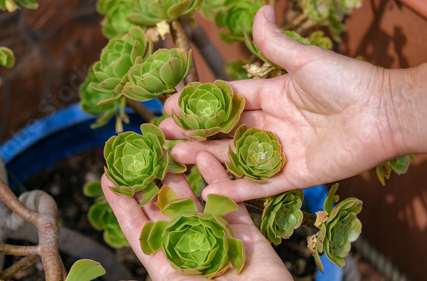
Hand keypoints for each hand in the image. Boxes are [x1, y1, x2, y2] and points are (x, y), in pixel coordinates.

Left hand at [101, 155, 293, 280]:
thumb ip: (160, 269)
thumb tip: (127, 258)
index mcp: (166, 262)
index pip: (137, 227)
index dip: (122, 203)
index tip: (107, 177)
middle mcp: (187, 245)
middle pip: (163, 206)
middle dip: (150, 179)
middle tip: (139, 151)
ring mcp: (215, 235)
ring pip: (194, 197)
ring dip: (181, 172)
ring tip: (168, 147)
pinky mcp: (242, 230)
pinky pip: (228, 199)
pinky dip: (218, 178)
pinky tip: (204, 157)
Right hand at [159, 5, 405, 201]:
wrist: (384, 112)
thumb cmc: (346, 81)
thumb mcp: (305, 59)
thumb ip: (275, 43)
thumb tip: (261, 8)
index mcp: (272, 97)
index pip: (227, 102)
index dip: (199, 105)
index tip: (172, 107)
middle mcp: (272, 126)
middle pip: (225, 132)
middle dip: (194, 134)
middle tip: (164, 136)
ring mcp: (282, 152)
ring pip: (237, 158)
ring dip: (207, 159)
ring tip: (177, 157)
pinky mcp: (295, 176)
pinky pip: (261, 184)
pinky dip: (236, 189)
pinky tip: (209, 189)